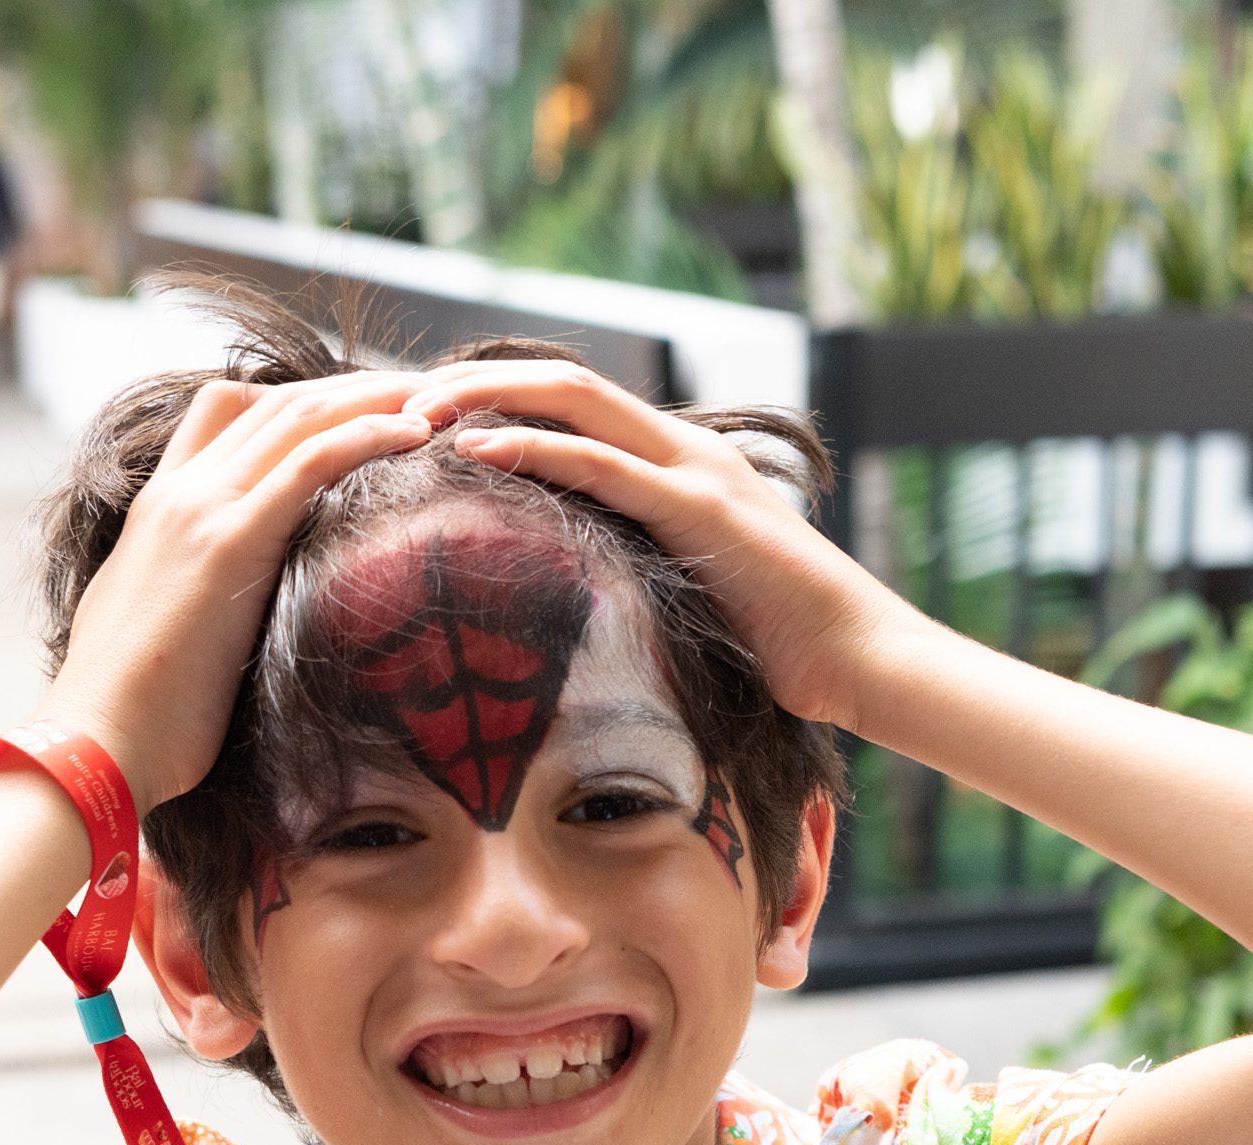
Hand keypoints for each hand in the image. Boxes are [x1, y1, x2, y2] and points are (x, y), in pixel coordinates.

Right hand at [42, 372, 435, 809]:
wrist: (95, 742)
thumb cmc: (134, 717)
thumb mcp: (163, 633)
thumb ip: (197, 601)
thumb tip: (237, 621)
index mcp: (158, 509)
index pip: (224, 412)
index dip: (298, 401)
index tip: (361, 412)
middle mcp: (178, 494)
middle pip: (274, 401)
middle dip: (354, 389)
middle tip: (422, 392)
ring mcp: (201, 510)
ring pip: (298, 416)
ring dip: (376, 397)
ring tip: (438, 398)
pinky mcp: (231, 542)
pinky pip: (310, 461)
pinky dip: (369, 433)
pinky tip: (416, 432)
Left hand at [402, 361, 920, 732]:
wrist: (855, 657)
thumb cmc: (774, 642)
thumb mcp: (684, 590)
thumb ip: (634, 567)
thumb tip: (566, 593)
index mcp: (675, 464)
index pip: (575, 406)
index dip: (501, 399)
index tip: (428, 419)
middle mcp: (682, 448)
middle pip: (563, 382)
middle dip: (477, 379)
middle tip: (397, 397)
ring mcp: (691, 470)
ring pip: (575, 400)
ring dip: (488, 397)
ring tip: (413, 409)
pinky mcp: (697, 506)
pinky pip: (601, 461)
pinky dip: (533, 446)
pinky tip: (474, 447)